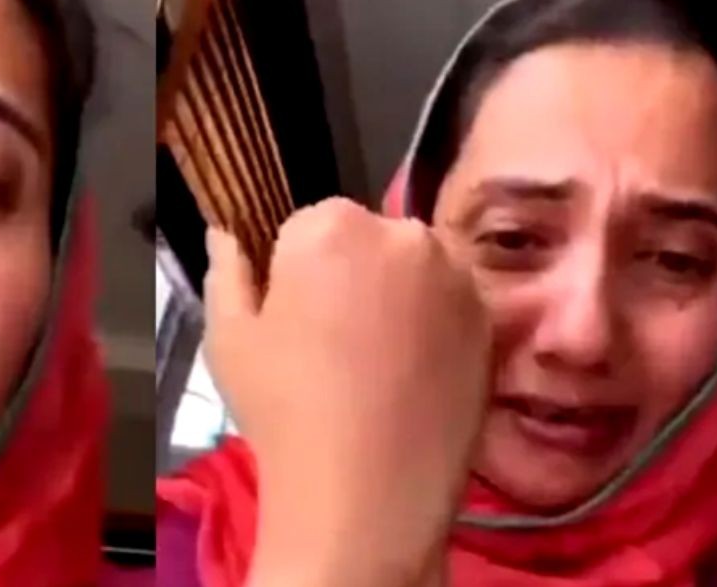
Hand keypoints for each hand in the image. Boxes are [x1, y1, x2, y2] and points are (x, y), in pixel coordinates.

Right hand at [204, 197, 490, 586]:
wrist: (368, 491)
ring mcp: (456, 276)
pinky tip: (412, 376)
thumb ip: (226, 270)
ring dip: (397, 296)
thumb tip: (226, 234)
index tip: (295, 319)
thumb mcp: (228, 338)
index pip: (306, 225)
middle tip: (336, 342)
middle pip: (367, 239)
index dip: (295, 272)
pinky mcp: (490, 321)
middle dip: (351, 274)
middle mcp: (403, 233)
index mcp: (331, 225)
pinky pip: (451, 305)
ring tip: (378, 362)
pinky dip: (434, 326)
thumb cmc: (284, 408)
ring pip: (414, 270)